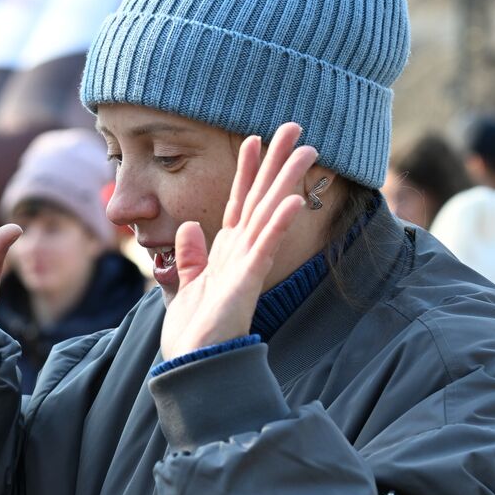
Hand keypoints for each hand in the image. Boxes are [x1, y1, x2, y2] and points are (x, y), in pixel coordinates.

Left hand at [159, 123, 316, 359]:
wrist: (191, 367)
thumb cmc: (193, 334)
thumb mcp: (186, 286)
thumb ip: (190, 257)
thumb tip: (188, 228)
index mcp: (226, 253)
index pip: (238, 203)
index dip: (245, 171)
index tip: (252, 138)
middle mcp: (241, 255)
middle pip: (260, 200)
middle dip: (276, 163)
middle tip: (294, 126)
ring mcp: (246, 267)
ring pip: (268, 216)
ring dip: (287, 183)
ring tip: (307, 150)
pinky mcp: (245, 283)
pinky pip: (264, 249)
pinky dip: (277, 225)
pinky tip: (291, 201)